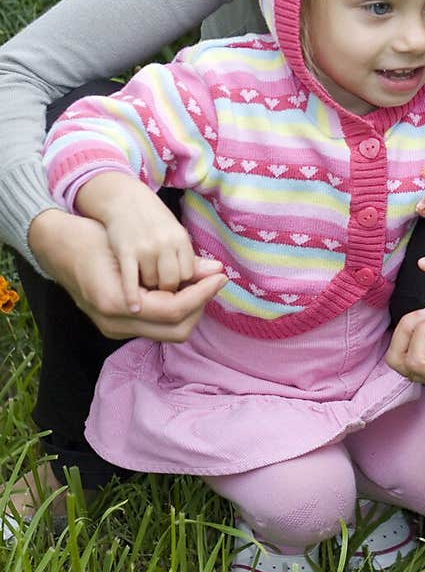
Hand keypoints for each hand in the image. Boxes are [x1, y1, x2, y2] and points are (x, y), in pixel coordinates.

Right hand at [28, 207, 225, 341]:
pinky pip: (155, 326)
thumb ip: (176, 263)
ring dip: (188, 310)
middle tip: (211, 281)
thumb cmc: (90, 239)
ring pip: (169, 332)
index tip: (221, 276)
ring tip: (197, 283)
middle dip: (200, 306)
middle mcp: (115, 323)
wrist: (56, 247)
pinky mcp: (115, 326)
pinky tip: (178, 291)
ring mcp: (113, 329)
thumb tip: (216, 269)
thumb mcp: (132, 246)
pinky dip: (172, 312)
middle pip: (177, 330)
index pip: (175, 310)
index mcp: (117, 304)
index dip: (203, 293)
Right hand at [73, 173, 197, 306]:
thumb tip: (220, 271)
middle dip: (167, 290)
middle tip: (159, 289)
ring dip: (149, 288)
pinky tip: (135, 308)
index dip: (182, 284)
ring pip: (152, 283)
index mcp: (181, 238)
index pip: (189, 274)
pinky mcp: (125, 251)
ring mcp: (144, 248)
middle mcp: (165, 243)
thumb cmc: (153, 220)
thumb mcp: (176, 234)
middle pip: (172, 282)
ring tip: (145, 282)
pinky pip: (131, 280)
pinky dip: (133, 296)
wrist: (123, 199)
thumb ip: (193, 258)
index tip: (175, 285)